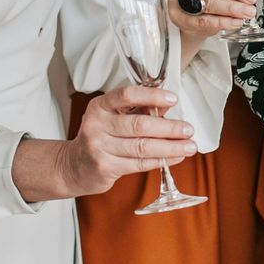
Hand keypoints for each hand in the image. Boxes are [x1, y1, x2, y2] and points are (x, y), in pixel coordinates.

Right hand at [16, 84, 196, 200]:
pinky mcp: (105, 168)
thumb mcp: (112, 118)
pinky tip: (176, 157)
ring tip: (189, 146)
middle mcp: (96, 125)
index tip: (173, 99)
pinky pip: (140, 163)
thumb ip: (136, 110)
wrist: (73, 166)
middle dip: (170, 128)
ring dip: (171, 147)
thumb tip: (167, 107)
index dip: (152, 96)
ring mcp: (99, 148)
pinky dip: (162, 160)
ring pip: (143, 147)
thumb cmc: (100, 137)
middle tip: (189, 129)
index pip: (127, 95)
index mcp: (100, 106)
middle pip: (140, 125)